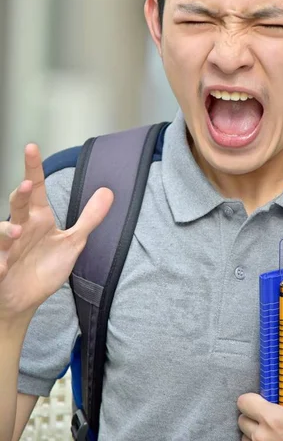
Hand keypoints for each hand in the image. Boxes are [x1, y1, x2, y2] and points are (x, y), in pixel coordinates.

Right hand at [0, 143, 112, 320]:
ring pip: (1, 232)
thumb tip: (109, 191)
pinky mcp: (0, 268)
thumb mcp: (73, 242)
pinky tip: (2, 269)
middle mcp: (20, 227)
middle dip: (20, 193)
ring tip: (18, 231)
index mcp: (37, 218)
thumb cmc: (44, 267)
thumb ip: (89, 218)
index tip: (31, 147)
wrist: (26, 298)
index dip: (33, 168)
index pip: (36, 189)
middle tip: (27, 184)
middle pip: (17, 205)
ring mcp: (7, 248)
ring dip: (7, 230)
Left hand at [237, 336, 282, 440]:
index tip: (267, 399)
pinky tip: (279, 440)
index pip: (244, 402)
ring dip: (259, 433)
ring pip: (247, 436)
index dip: (254, 398)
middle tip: (276, 415)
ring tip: (279, 431)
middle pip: (244, 419)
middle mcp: (264, 438)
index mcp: (274, 420)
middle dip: (257, 416)